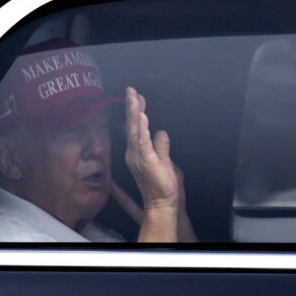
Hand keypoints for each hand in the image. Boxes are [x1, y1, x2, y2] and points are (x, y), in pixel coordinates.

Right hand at [124, 87, 179, 241]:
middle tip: (131, 90)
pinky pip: (143, 143)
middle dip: (132, 107)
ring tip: (134, 97)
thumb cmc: (162, 186)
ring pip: (135, 131)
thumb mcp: (164, 161)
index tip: (138, 98)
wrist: (162, 205)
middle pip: (132, 126)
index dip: (137, 112)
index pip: (136, 128)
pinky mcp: (146, 162)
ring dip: (134, 113)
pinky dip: (141, 129)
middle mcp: (134, 153)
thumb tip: (161, 132)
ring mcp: (138, 157)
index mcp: (137, 152)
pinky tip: (141, 117)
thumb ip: (161, 146)